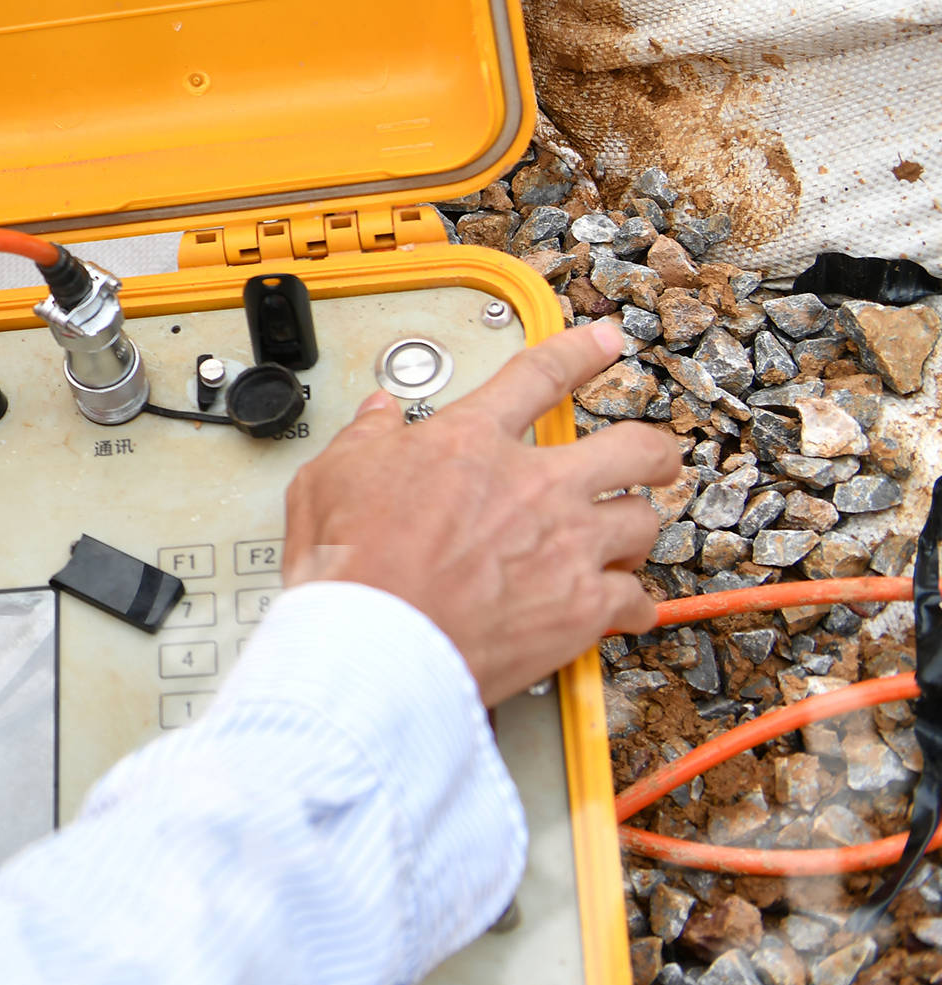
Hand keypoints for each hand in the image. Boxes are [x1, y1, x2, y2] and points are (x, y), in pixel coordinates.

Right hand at [281, 318, 676, 704]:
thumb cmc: (349, 565)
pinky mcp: (584, 607)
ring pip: (644, 522)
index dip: (581, 350)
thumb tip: (377, 415)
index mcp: (473, 442)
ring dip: (634, 530)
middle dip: (654, 449)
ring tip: (621, 541)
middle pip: (633, 446)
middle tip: (654, 456)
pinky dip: (630, 604)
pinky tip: (619, 608)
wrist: (375, 642)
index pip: (540, 374)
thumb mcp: (330, 478)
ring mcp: (568, 545)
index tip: (605, 342)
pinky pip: (637, 599)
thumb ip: (364, 439)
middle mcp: (536, 485)